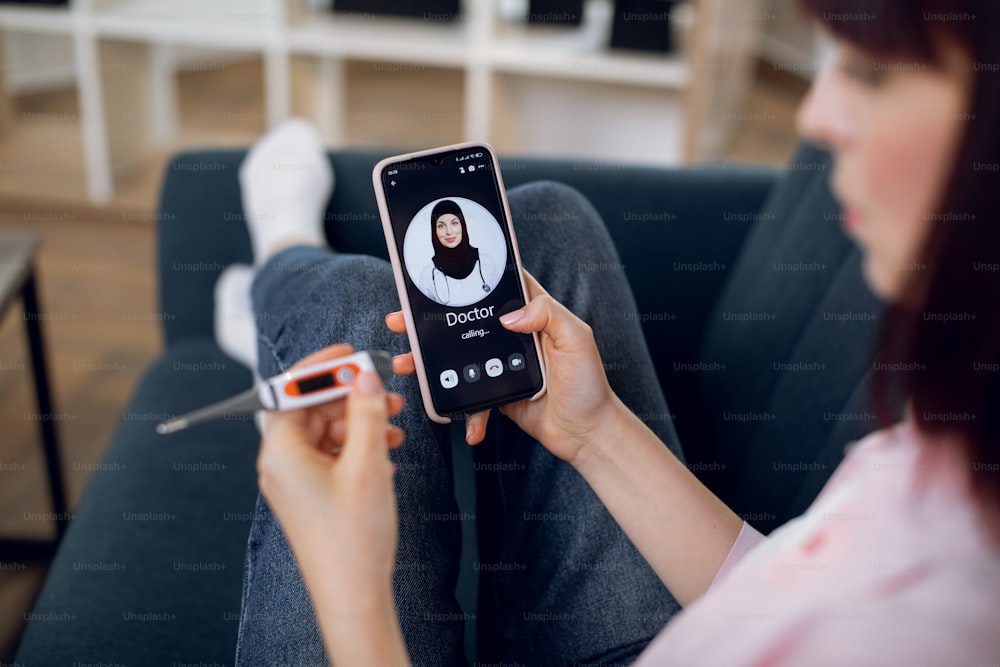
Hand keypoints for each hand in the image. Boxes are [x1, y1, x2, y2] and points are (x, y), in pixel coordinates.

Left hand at [255, 344, 405, 592]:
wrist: (353, 593)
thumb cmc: (351, 538)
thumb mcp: (367, 465)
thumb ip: (367, 413)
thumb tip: (366, 377)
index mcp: (281, 452)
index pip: (290, 391)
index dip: (320, 368)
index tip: (350, 355)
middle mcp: (282, 463)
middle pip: (312, 409)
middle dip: (349, 397)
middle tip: (385, 389)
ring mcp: (297, 480)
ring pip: (327, 432)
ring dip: (360, 422)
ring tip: (394, 424)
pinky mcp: (313, 494)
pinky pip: (333, 455)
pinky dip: (359, 446)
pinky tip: (386, 451)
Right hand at [386, 271, 620, 463]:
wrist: (588, 433)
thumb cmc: (589, 384)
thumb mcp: (577, 339)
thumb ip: (547, 315)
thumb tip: (509, 315)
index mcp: (533, 315)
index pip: (498, 287)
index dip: (469, 278)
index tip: (437, 274)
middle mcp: (514, 336)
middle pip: (466, 321)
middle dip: (430, 321)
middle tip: (401, 320)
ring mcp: (501, 366)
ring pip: (458, 358)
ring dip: (430, 363)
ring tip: (405, 363)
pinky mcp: (496, 394)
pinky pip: (471, 399)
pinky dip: (465, 413)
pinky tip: (465, 423)